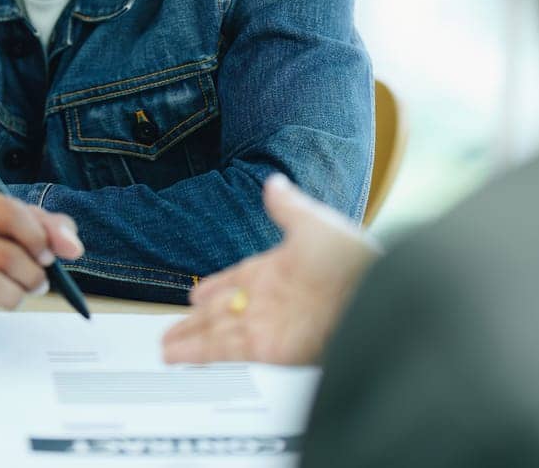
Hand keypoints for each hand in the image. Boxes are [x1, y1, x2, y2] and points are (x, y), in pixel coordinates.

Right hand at [0, 182, 83, 335]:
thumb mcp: (11, 226)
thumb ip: (48, 228)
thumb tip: (73, 248)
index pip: (8, 212)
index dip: (37, 237)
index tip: (47, 255)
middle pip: (4, 254)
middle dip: (33, 275)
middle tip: (38, 283)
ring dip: (15, 296)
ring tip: (16, 295)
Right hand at [161, 174, 379, 365]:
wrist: (374, 298)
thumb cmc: (351, 260)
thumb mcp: (315, 223)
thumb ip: (289, 207)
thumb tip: (275, 183)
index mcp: (278, 271)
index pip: (237, 282)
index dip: (216, 288)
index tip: (195, 296)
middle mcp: (269, 302)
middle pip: (222, 314)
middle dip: (195, 323)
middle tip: (171, 330)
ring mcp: (268, 327)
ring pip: (218, 335)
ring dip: (190, 341)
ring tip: (164, 348)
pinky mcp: (269, 350)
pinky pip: (226, 352)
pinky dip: (200, 354)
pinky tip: (180, 355)